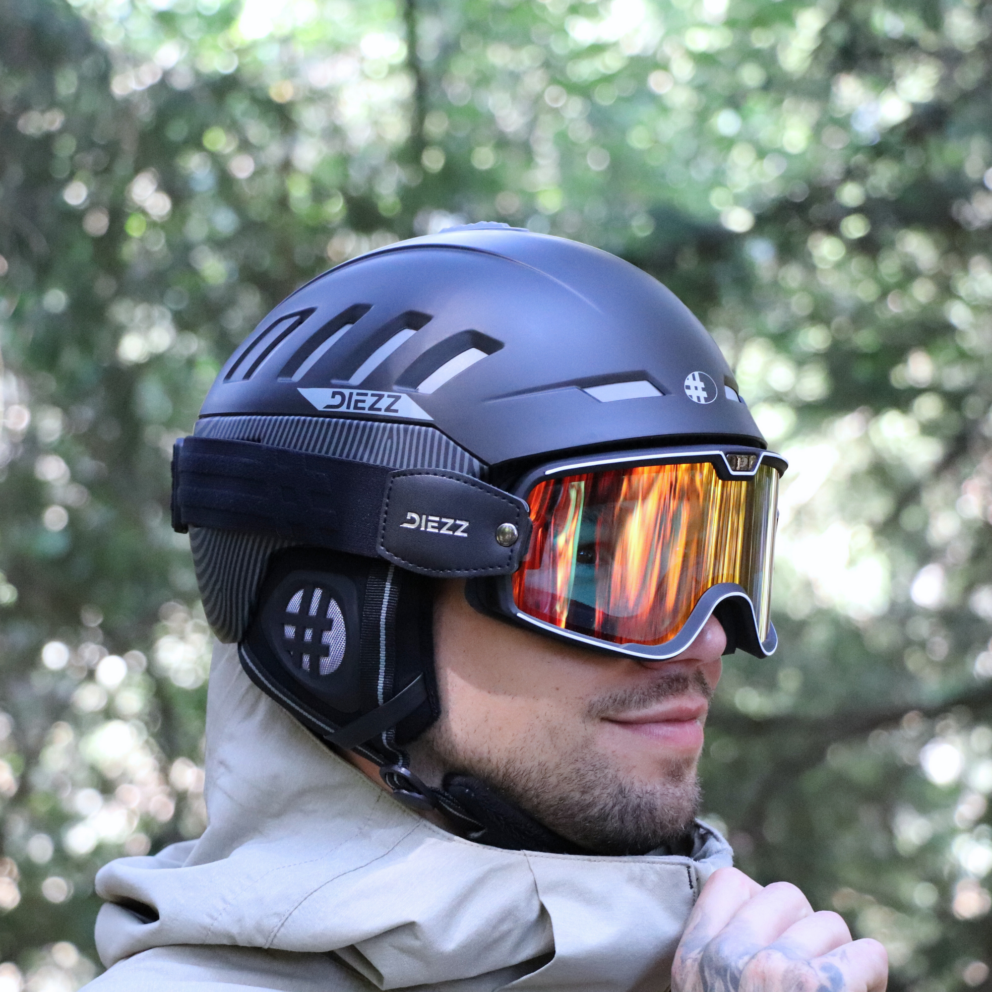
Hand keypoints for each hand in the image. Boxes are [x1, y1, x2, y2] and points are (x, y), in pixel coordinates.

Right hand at [673, 867, 887, 991]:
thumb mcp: (706, 991)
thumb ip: (718, 956)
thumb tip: (756, 899)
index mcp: (692, 963)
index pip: (728, 882)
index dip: (759, 909)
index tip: (773, 946)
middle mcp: (726, 960)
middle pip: (785, 895)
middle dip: (805, 934)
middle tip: (808, 979)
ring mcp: (773, 971)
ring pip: (830, 924)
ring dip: (839, 960)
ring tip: (832, 991)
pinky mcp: (820, 986)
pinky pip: (869, 954)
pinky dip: (872, 979)